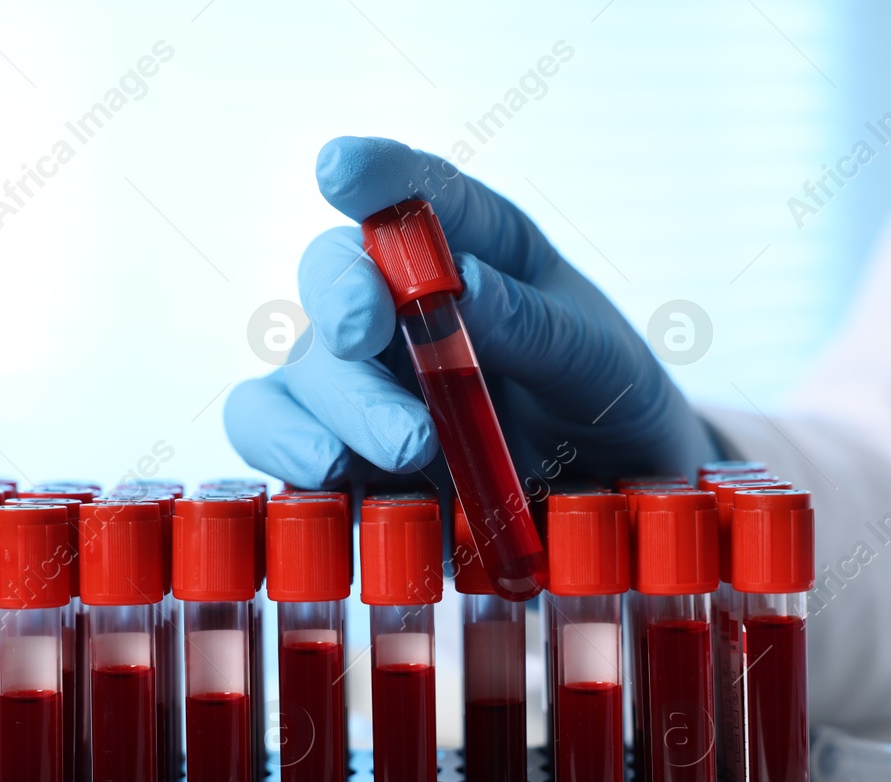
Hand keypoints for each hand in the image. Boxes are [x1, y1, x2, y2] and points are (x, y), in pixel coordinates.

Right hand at [224, 136, 718, 490]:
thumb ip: (537, 327)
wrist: (615, 504)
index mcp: (480, 249)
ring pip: (308, 363)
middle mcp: (405, 303)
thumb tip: (463, 284)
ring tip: (412, 446)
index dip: (375, 173)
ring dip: (345, 398)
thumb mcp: (602, 365)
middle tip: (365, 329)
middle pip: (339, 273)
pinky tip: (326, 469)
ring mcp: (366, 378)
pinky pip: (276, 434)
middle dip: (344, 296)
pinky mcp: (342, 451)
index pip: (420, 194)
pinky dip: (285, 445)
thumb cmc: (610, 409)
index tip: (340, 169)